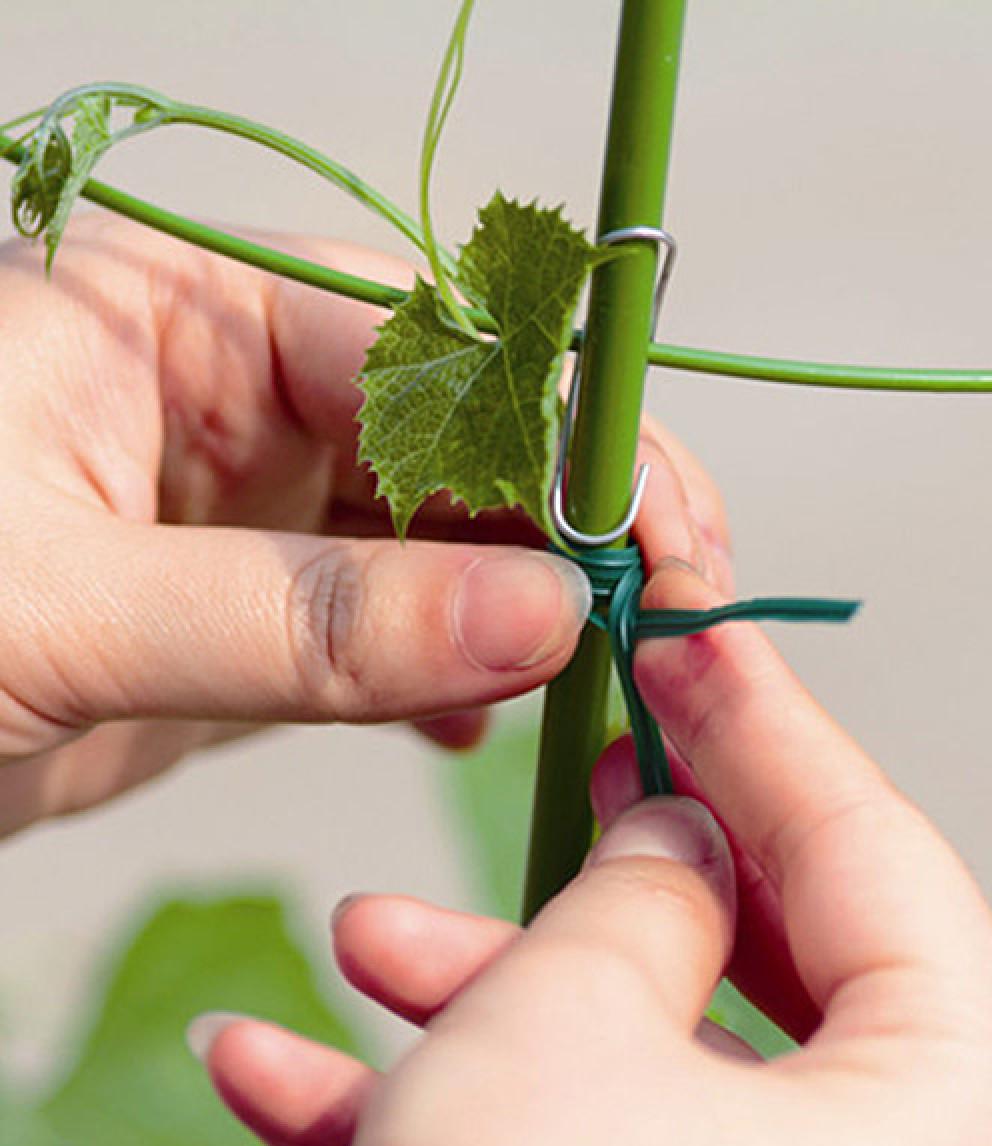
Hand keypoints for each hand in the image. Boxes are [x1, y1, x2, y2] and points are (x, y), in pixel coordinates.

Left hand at [0, 216, 731, 835]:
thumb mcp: (64, 608)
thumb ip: (313, 618)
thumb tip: (538, 614)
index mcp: (182, 314)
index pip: (433, 342)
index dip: (564, 436)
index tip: (659, 537)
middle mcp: (232, 393)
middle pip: (461, 434)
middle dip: (571, 521)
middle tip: (662, 616)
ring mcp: (249, 504)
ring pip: (442, 532)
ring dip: (526, 604)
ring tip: (594, 678)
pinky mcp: (249, 608)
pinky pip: (390, 622)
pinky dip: (453, 673)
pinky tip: (484, 720)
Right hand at [192, 559, 991, 1145]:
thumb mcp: (565, 1036)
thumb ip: (642, 899)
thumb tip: (681, 830)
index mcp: (940, 1121)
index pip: (874, 851)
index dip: (767, 721)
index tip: (694, 636)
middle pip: (756, 958)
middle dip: (624, 860)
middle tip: (576, 760)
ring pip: (639, 1068)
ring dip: (488, 997)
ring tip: (369, 930)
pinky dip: (439, 1115)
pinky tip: (294, 1065)